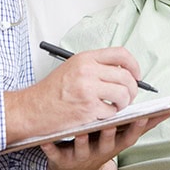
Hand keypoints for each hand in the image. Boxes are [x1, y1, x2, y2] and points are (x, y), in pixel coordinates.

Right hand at [4, 47, 142, 143]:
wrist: (32, 109)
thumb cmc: (51, 91)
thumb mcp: (72, 68)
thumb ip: (96, 67)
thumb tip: (123, 73)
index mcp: (85, 58)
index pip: (121, 54)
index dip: (134, 66)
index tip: (136, 75)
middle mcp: (87, 71)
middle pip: (126, 77)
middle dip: (132, 89)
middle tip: (128, 97)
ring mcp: (88, 90)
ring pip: (123, 94)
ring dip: (123, 103)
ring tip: (115, 107)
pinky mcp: (88, 109)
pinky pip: (112, 111)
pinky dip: (110, 115)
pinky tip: (101, 115)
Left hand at [41, 115, 168, 169]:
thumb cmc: (100, 146)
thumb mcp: (122, 138)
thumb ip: (142, 124)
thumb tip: (168, 111)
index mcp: (115, 144)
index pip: (129, 135)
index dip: (136, 127)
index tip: (143, 115)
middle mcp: (100, 152)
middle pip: (107, 143)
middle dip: (109, 134)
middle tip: (111, 122)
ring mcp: (81, 157)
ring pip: (81, 148)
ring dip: (81, 140)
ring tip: (80, 129)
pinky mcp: (61, 160)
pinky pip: (54, 154)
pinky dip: (50, 148)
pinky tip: (45, 141)